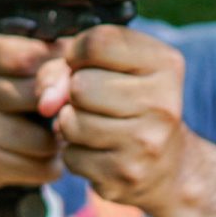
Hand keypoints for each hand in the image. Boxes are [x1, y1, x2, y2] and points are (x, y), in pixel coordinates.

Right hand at [0, 34, 65, 195]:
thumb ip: (34, 56)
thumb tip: (79, 51)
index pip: (37, 57)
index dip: (62, 72)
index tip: (65, 82)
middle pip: (46, 97)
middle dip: (63, 108)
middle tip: (61, 114)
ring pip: (48, 138)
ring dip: (58, 143)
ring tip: (49, 138)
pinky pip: (41, 167)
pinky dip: (50, 166)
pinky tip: (39, 159)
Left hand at [42, 25, 215, 216]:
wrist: (169, 165)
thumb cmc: (130, 103)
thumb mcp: (108, 68)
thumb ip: (65, 67)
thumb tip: (46, 103)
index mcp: (164, 63)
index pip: (98, 42)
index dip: (78, 53)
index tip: (86, 64)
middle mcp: (162, 102)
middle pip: (80, 85)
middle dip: (75, 92)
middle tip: (95, 100)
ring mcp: (146, 142)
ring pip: (71, 122)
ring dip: (71, 123)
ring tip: (94, 124)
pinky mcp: (126, 174)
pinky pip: (71, 156)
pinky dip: (75, 152)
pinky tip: (98, 150)